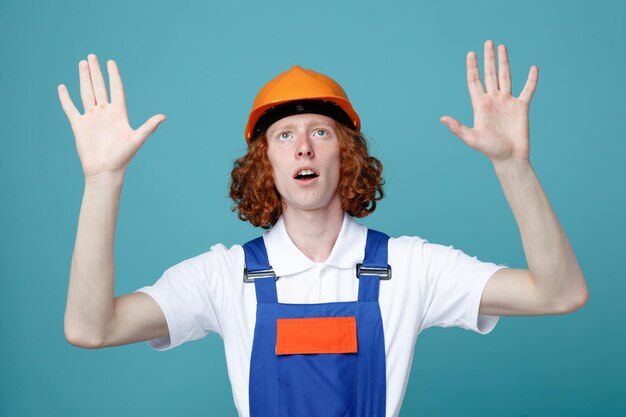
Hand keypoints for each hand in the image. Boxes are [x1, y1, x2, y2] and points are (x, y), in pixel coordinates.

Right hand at [58, 54, 165, 178]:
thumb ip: (149, 127)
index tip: (111, 62)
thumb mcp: (137, 140)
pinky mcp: (79, 126)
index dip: (114, 76)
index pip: (116, 89)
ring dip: (84, 79)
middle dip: (96, 72)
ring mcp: (92, 119)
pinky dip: (66, 98)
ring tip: (82, 64)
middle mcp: (105, 113)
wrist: (105, 171)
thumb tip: (164, 116)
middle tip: (92, 56)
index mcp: (119, 114)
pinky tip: (62, 87)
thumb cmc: (122, 158)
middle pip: (99, 87)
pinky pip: (71, 109)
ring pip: (86, 93)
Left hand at [440, 40, 537, 164]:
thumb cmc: (489, 150)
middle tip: (488, 42)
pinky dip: (531, 79)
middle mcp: (493, 100)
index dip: (472, 67)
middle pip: (490, 74)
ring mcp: (507, 102)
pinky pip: (528, 90)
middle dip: (488, 58)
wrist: (509, 158)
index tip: (470, 53)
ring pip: (506, 77)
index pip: (474, 81)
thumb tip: (442, 119)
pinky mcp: (521, 107)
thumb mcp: (471, 138)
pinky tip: (533, 68)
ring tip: (502, 47)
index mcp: (480, 105)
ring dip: (504, 62)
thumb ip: (457, 128)